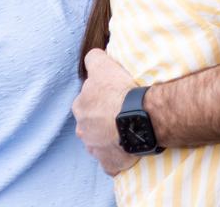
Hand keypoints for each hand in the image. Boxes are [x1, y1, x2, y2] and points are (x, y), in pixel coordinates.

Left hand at [73, 48, 138, 176]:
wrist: (139, 118)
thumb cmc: (121, 91)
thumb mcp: (104, 65)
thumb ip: (94, 58)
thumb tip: (92, 56)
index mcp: (80, 106)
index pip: (85, 99)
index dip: (99, 96)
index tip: (113, 95)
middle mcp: (82, 128)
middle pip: (90, 122)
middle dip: (101, 119)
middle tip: (121, 112)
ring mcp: (95, 148)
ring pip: (99, 141)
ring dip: (109, 137)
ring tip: (128, 129)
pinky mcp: (108, 163)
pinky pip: (111, 162)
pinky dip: (118, 156)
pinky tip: (128, 149)